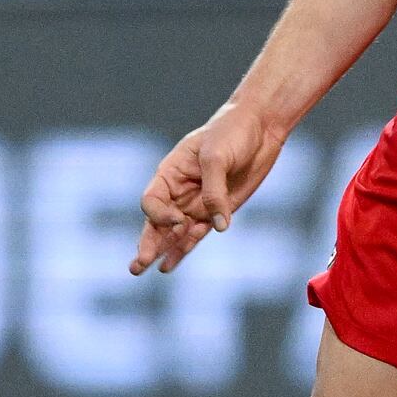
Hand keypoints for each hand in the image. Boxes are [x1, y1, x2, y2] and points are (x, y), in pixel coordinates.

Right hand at [130, 102, 287, 274]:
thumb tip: (218, 226)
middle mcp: (179, 191)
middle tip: (137, 266)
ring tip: (141, 269)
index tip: (179, 221)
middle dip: (147, 243)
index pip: (153, 201)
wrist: (259, 127)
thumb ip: (214, 192)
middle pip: (156, 221)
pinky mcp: (217, 211)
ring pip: (173, 233)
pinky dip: (183, 249)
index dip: (161, 216)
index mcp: (170, 172)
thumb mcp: (217, 157)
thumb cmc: (231, 133)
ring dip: (160, 250)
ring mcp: (197, 203)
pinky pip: (196, 234)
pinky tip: (168, 265)